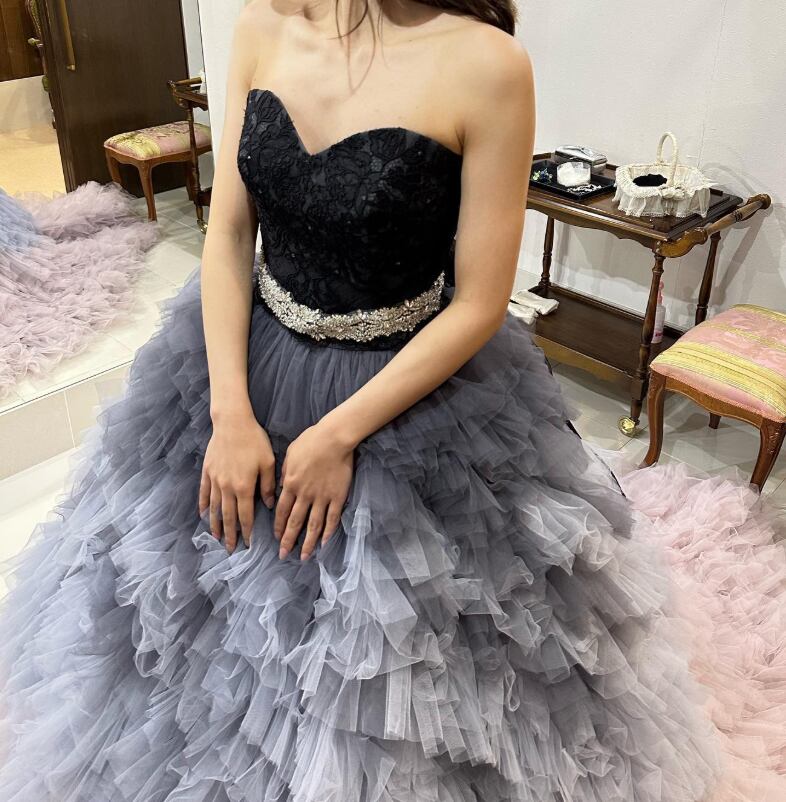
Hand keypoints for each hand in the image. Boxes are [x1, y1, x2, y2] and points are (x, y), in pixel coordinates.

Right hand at [199, 410, 275, 551]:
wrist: (232, 423)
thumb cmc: (254, 440)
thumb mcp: (268, 462)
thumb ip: (268, 485)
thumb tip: (268, 505)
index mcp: (244, 487)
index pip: (245, 515)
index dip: (247, 531)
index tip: (248, 544)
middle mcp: (227, 487)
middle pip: (228, 516)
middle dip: (230, 534)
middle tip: (230, 548)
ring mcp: (215, 480)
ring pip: (215, 508)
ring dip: (216, 524)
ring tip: (217, 537)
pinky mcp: (207, 471)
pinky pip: (204, 493)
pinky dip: (204, 505)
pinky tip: (205, 514)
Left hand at [274, 422, 354, 560]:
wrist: (334, 437)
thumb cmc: (311, 440)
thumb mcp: (290, 453)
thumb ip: (284, 472)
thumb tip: (281, 487)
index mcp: (291, 484)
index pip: (281, 511)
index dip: (278, 526)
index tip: (276, 538)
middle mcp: (304, 494)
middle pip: (295, 522)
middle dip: (288, 540)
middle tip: (284, 555)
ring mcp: (322, 497)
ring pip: (313, 525)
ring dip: (308, 542)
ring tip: (304, 556)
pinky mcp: (338, 496)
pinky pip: (332, 518)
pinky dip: (328, 531)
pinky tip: (324, 542)